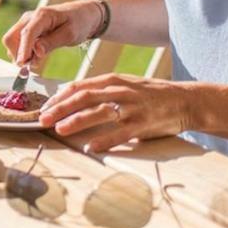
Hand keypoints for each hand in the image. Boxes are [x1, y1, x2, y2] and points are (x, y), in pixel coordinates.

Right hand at [1, 0, 101, 71]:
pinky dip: (24, 53)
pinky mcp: (27, 29)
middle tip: (32, 66)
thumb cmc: (79, 22)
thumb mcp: (70, 34)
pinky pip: (18, 43)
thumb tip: (36, 52)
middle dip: (18, 54)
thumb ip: (52, 42)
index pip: (27, 33)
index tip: (22, 64)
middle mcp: (30, 18)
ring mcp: (27, 23)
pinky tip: (36, 57)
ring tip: (37, 61)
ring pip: (12, 42)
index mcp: (42, 15)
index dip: (23, 50)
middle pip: (11, 37)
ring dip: (21, 54)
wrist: (83, 15)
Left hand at [37, 73, 192, 152]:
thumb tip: (70, 96)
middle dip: (60, 108)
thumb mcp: (124, 84)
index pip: (79, 86)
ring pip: (99, 112)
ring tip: (60, 129)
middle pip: (84, 97)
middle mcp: (120, 91)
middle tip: (43, 119)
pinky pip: (121, 133)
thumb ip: (100, 89)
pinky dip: (105, 140)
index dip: (59, 97)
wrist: (184, 100)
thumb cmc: (150, 94)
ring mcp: (132, 107)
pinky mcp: (143, 123)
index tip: (44, 107)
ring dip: (77, 121)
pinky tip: (91, 147)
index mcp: (112, 80)